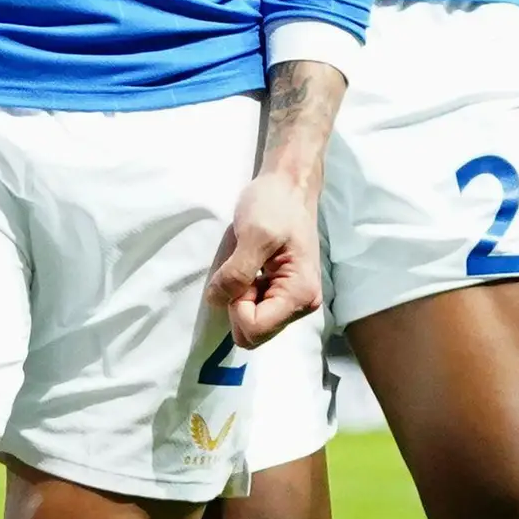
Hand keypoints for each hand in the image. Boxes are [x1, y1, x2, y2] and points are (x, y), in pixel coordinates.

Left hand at [208, 168, 325, 348]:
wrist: (289, 185)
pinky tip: (252, 266)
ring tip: (249, 262)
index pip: (254, 328)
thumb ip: (236, 273)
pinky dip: (245, 291)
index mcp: (300, 294)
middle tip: (243, 267)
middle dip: (238, 304)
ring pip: (251, 322)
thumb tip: (216, 300)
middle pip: (253, 333)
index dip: (235, 304)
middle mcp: (302, 305)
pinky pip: (254, 309)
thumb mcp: (254, 235)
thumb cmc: (276, 205)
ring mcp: (294, 301)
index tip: (240, 271)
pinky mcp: (283, 293)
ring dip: (240, 296)